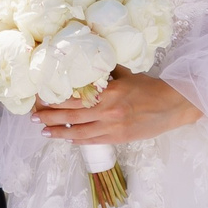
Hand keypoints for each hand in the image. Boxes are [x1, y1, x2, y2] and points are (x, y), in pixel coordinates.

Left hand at [35, 69, 200, 145]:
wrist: (172, 106)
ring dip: (59, 133)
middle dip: (50, 117)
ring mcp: (112, 127)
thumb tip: (90, 66)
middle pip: (72, 115)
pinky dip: (77, 140)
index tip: (40, 100)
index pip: (74, 97)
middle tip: (35, 118)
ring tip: (44, 132)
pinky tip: (67, 138)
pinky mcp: (118, 138)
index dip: (55, 100)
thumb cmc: (150, 88)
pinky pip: (93, 140)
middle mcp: (107, 110)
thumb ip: (107, 74)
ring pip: (79, 132)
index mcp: (108, 92)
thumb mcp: (127, 75)